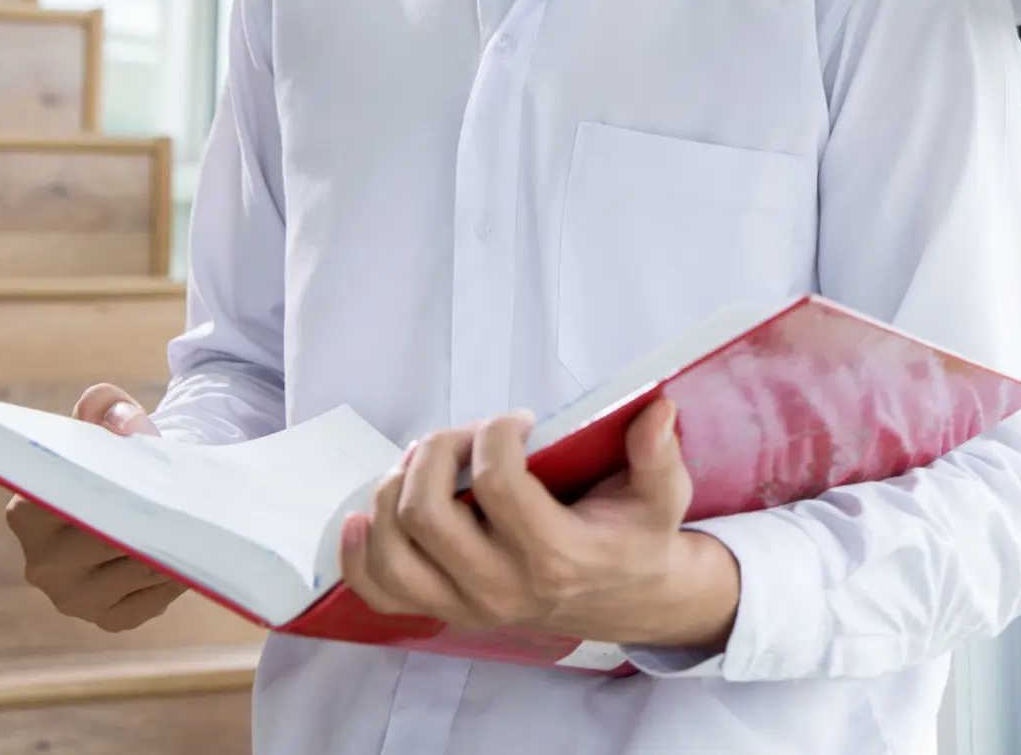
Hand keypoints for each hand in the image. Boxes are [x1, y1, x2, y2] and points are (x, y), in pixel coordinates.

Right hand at [3, 384, 187, 631]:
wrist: (132, 499)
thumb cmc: (116, 458)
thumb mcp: (107, 420)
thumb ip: (108, 408)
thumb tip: (126, 424)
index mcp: (27, 514)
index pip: (73, 504)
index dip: (114, 489)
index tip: (147, 476)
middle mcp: (41, 565)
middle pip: (111, 541)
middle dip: (153, 518)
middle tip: (189, 499)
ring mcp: (72, 599)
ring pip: (140, 569)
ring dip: (172, 546)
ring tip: (195, 521)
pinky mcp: (108, 619)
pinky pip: (154, 599)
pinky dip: (177, 576)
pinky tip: (186, 553)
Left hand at [339, 397, 740, 650]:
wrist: (625, 601)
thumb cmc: (636, 539)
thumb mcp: (663, 498)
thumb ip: (660, 456)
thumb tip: (656, 409)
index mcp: (556, 556)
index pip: (496, 483)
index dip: (495, 433)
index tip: (517, 421)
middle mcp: (502, 587)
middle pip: (426, 513)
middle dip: (434, 452)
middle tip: (463, 435)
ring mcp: (467, 606)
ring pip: (392, 551)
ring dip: (392, 491)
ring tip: (423, 462)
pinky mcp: (444, 611)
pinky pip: (378, 589)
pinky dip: (357, 551)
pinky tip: (365, 514)